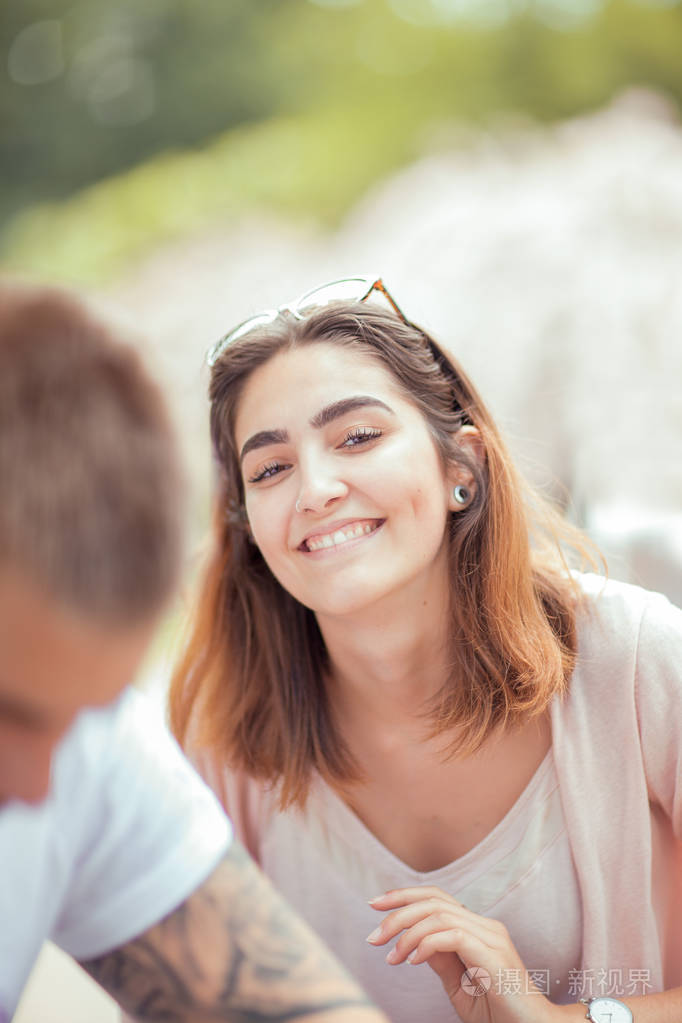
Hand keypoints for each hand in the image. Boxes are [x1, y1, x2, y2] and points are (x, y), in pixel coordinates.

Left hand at [367, 886, 563, 1022]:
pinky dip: (426, 944)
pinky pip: (452, 935)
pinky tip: (413, 961)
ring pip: (439, 915)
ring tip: (391, 957)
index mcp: (478, 929)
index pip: (437, 897)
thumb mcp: (459, 986)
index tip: (375, 905)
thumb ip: (441, 960)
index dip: (404, 895)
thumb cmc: (498, 1014)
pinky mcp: (493, 954)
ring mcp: (492, 937)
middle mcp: (486, 926)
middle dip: (397, 910)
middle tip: (373, 936)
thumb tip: (414, 942)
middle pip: (434, 899)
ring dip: (407, 933)